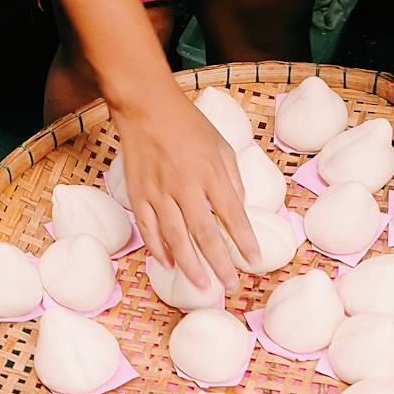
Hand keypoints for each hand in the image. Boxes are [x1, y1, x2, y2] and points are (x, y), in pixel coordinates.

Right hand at [112, 87, 259, 289]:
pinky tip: (169, 265)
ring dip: (190, 266)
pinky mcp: (139, 194)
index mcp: (211, 173)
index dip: (244, 241)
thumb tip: (239, 210)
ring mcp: (159, 192)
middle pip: (205, 234)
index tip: (254, 261)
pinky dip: (159, 249)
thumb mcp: (221, 146)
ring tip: (203, 286)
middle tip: (230, 286)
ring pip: (176, 238)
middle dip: (220, 264)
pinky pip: (149, 228)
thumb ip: (232, 179)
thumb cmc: (188, 125)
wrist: (146, 107)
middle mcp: (186, 186)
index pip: (232, 215)